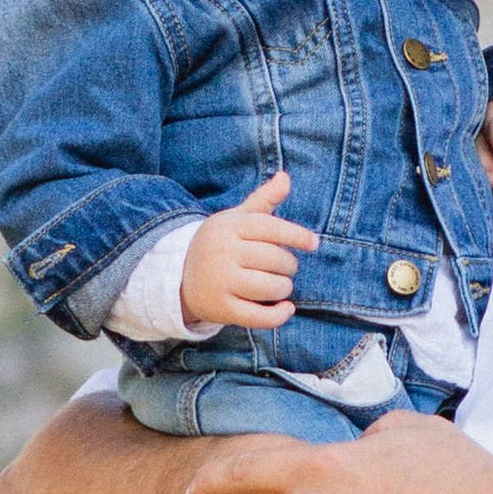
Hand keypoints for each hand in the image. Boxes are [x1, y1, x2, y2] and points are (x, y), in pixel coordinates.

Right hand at [180, 172, 318, 329]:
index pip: (272, 228)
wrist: (179, 276)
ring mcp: (222, 282)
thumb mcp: (237, 219)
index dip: (297, 236)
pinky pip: (260, 317)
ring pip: (272, 287)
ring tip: (279, 285)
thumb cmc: (220, 244)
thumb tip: (286, 177)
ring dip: (284, 288)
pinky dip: (279, 315)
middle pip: (276, 259)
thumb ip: (263, 200)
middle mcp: (224, 253)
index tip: (313, 243)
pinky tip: (286, 308)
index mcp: (229, 227)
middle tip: (284, 267)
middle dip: (289, 265)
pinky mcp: (222, 309)